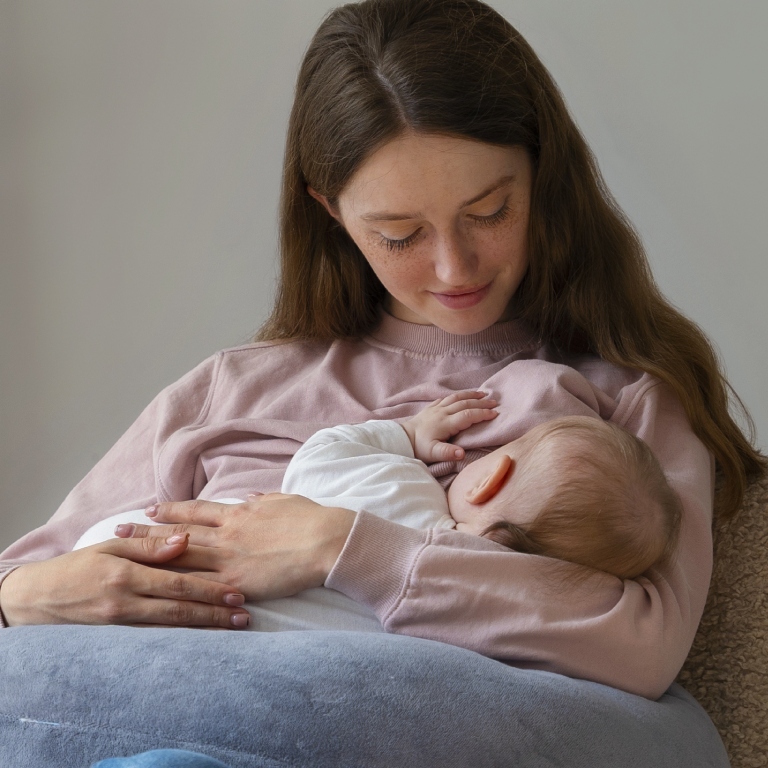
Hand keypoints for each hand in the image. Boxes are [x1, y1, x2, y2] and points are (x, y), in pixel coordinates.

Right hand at [0, 534, 250, 628]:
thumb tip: (185, 539)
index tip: (237, 593)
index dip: (210, 589)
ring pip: (171, 628)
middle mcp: (125, 601)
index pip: (177, 582)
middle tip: (244, 615)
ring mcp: (120, 623)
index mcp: (126, 573)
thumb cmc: (78, 566)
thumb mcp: (110, 546)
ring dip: (204, 629)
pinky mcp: (115, 638)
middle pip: (179, 609)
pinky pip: (154, 639)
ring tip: (232, 628)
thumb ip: (149, 545)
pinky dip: (181, 640)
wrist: (36, 599)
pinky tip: (202, 641)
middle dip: (215, 613)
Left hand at [115, 494, 356, 600]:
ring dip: (151, 558)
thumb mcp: (285, 499)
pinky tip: (156, 594)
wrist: (327, 540)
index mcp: (239, 513)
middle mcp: (227, 534)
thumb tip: (251, 496)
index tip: (149, 509)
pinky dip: (177, 590)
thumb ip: (264, 499)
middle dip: (146, 533)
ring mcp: (229, 559)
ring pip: (181, 558)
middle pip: (178, 534)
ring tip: (125, 557)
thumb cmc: (311, 518)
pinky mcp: (237, 583)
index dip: (171, 511)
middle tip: (118, 532)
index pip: (196, 511)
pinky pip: (201, 588)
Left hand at [401, 390, 497, 462]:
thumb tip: (461, 454)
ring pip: (457, 398)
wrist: (402, 439)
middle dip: (481, 402)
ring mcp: (436, 408)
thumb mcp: (433, 453)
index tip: (495, 414)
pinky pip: (447, 397)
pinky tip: (464, 395)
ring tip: (483, 393)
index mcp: (445, 423)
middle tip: (495, 402)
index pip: (468, 415)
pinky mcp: (431, 408)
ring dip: (471, 395)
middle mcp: (442, 412)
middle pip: (465, 404)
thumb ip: (447, 453)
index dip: (482, 413)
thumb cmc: (419, 448)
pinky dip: (458, 395)